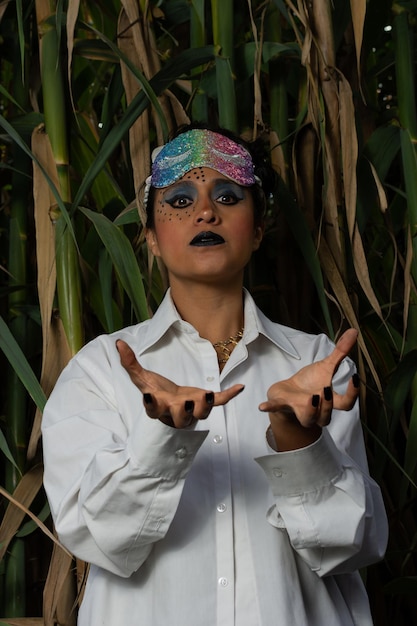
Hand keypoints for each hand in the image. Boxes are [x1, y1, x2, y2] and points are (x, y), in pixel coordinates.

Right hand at [116, 340, 243, 428]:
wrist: (171, 399)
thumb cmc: (156, 390)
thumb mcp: (142, 377)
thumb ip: (130, 363)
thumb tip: (119, 344)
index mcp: (158, 407)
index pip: (153, 410)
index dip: (152, 406)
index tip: (151, 396)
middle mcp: (175, 413)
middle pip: (178, 419)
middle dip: (182, 412)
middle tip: (185, 402)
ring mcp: (192, 409)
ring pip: (199, 415)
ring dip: (204, 407)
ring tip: (207, 394)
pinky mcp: (204, 403)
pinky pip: (218, 402)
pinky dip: (229, 395)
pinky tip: (240, 387)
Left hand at [259, 329, 359, 448]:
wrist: (289, 391)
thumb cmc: (310, 382)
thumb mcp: (324, 365)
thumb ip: (340, 351)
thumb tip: (354, 331)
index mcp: (329, 400)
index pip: (346, 404)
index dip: (352, 394)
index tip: (354, 377)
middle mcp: (316, 410)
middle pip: (327, 418)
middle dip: (328, 404)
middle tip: (326, 388)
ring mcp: (299, 409)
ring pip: (308, 420)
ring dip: (311, 410)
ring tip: (311, 397)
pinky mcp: (282, 405)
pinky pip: (276, 408)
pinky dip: (270, 407)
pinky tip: (262, 406)